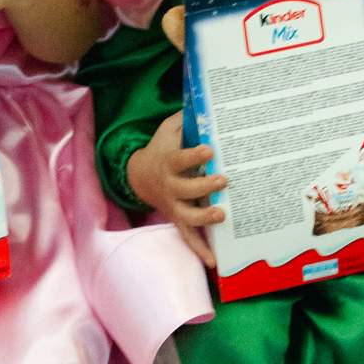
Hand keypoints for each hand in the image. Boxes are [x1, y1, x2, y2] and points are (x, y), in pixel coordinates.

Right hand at [126, 112, 225, 266]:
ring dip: (204, 218)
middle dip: (204, 186)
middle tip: (223, 180)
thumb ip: (184, 119)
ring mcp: (174, 206)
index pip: (180, 159)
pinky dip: (199, 250)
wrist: (139, 175)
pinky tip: (214, 261)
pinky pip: (188, 238)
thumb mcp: (169, 130)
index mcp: (168, 163)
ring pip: (187, 216)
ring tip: (221, 215)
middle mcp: (170, 187)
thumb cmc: (162, 149)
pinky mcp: (178, 219)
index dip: (194, 155)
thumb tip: (203, 101)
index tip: (210, 150)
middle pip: (185, 189)